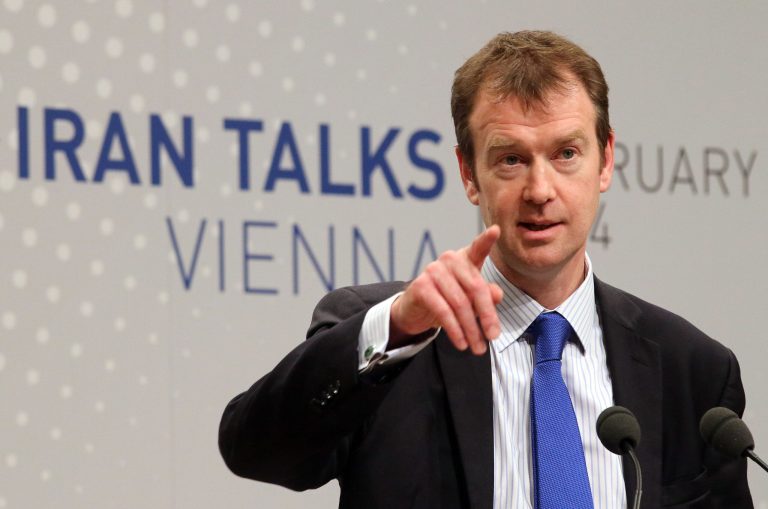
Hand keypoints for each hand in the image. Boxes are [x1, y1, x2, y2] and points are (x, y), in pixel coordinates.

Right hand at [389, 225, 502, 354]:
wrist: (414, 311)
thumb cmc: (447, 301)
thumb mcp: (469, 301)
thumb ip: (485, 296)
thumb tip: (497, 295)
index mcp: (464, 259)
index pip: (478, 248)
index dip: (486, 240)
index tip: (496, 230)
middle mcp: (449, 260)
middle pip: (475, 288)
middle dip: (487, 316)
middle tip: (494, 337)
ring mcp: (433, 271)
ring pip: (460, 304)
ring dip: (471, 329)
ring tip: (478, 347)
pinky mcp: (421, 286)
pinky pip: (443, 311)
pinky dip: (455, 330)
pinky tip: (461, 343)